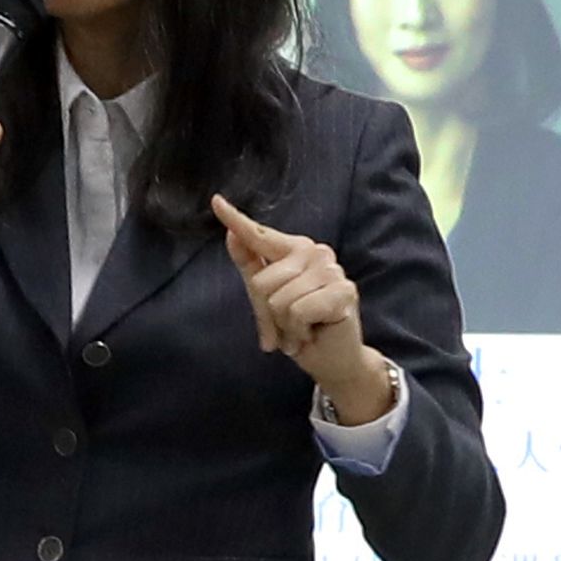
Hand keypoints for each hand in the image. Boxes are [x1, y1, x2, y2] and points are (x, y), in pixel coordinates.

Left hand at [211, 193, 391, 419]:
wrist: (331, 359)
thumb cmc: (299, 326)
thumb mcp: (267, 296)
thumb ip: (251, 265)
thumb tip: (231, 234)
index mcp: (295, 249)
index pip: (259, 235)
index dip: (236, 220)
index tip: (216, 201)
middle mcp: (315, 252)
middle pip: (262, 282)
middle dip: (267, 314)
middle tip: (286, 327)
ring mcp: (331, 270)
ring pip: (279, 300)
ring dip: (285, 327)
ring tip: (300, 330)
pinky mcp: (344, 291)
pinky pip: (298, 311)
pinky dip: (299, 331)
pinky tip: (312, 333)